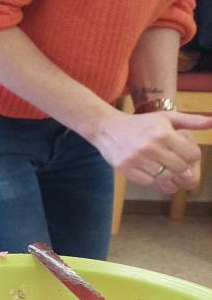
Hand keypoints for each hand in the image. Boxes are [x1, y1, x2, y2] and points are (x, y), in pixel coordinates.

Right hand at [91, 111, 211, 193]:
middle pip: (181, 169)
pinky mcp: (125, 167)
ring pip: (165, 178)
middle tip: (174, 163)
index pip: (192, 155)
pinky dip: (151, 178)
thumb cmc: (141, 123)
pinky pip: (148, 182)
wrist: (107, 127)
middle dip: (181, 168)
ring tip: (163, 167)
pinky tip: (148, 169)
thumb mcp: (166, 117)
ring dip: (167, 175)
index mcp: (163, 132)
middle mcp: (150, 146)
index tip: (184, 154)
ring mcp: (136, 158)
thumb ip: (191, 120)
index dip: (192, 157)